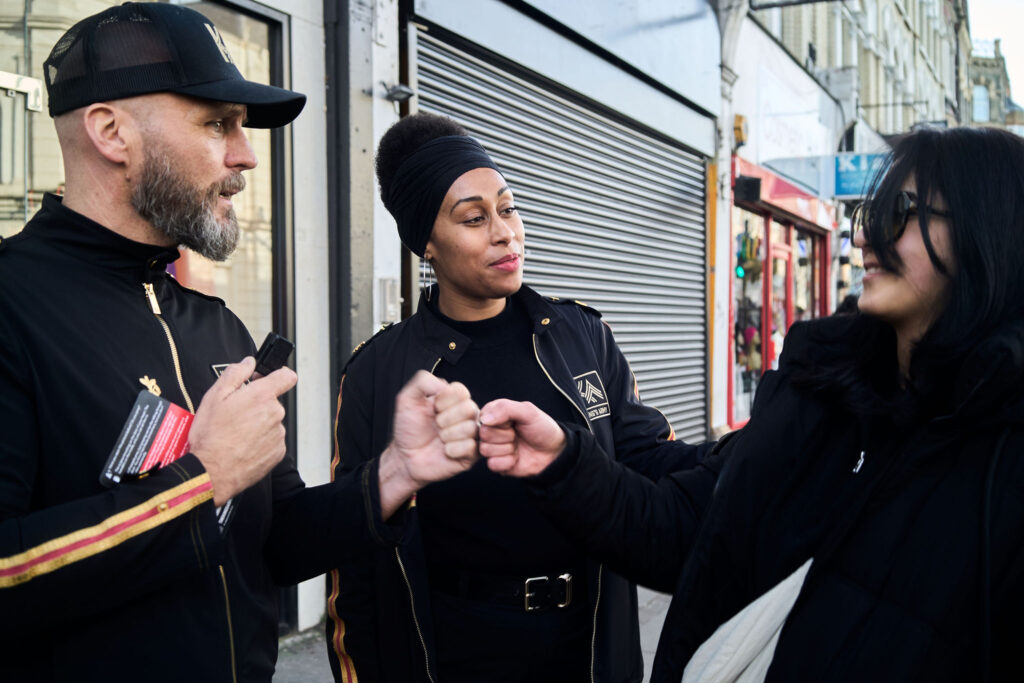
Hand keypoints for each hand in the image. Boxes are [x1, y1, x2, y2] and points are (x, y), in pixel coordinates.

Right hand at [189, 357, 296, 505]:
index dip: (278, 374)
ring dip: (258, 424)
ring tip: (236, 434)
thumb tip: (248, 362)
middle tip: (236, 414)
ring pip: (271, 422)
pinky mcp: (277, 452)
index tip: (270, 378)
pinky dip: (260, 442)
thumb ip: (235, 373)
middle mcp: (275, 414)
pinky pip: (271, 441)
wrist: (212, 472)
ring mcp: (278, 434)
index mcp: (262, 396)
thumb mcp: (214, 397)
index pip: (286, 376)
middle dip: (257, 404)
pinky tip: (242, 445)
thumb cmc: (211, 437)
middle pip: (272, 402)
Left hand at [378, 372, 478, 518]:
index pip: (461, 390)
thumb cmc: (409, 429)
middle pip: (469, 408)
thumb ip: (423, 381)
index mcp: (454, 399)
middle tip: (436, 425)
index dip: (443, 400)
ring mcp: (471, 434)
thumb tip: (445, 384)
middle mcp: (466, 415)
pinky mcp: (472, 453)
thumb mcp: (407, 399)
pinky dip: (452, 449)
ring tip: (439, 438)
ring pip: (470, 428)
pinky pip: (470, 447)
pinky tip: (445, 450)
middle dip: (445, 419)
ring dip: (447, 435)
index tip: (433, 408)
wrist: (405, 457)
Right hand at [478, 399, 565, 476]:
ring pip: (486, 450)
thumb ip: (505, 408)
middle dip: (506, 436)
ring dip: (507, 449)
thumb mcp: (528, 411)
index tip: (514, 422)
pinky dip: (508, 462)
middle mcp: (490, 430)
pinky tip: (516, 458)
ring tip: (517, 445)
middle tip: (517, 434)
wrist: (554, 452)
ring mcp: (492, 447)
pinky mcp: (496, 464)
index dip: (501, 422)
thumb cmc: (542, 428)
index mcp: (494, 413)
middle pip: (484, 434)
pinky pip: (492, 464)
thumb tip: (484, 419)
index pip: (484, 417)